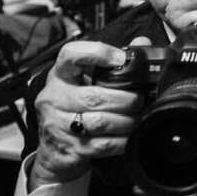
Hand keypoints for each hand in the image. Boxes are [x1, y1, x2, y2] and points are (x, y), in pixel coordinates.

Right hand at [29, 39, 144, 189]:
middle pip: (94, 96)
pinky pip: (102, 144)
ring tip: (137, 118)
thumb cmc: (75, 110)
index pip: (70, 55)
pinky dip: (122, 141)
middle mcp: (54, 97)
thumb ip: (114, 64)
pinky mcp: (68, 148)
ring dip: (126, 121)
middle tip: (139, 100)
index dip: (97, 54)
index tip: (120, 58)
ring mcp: (57, 124)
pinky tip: (129, 136)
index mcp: (60, 75)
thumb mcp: (88, 83)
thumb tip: (142, 43)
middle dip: (125, 100)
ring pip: (100, 122)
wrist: (55, 152)